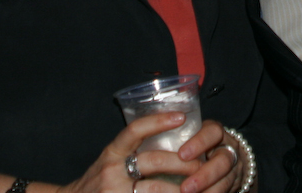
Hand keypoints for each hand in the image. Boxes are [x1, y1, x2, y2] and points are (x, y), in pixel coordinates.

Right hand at [58, 112, 202, 192]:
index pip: (135, 130)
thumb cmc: (99, 181)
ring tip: (198, 187)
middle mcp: (112, 171)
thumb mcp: (111, 160)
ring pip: (156, 189)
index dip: (159, 121)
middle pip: (154, 161)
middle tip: (202, 165)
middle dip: (183, 163)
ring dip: (181, 189)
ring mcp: (116, 192)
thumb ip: (134, 150)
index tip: (181, 117)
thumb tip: (172, 136)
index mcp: (112, 152)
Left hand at [176, 121, 245, 192]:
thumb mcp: (195, 136)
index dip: (199, 143)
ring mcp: (233, 170)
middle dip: (204, 175)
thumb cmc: (201, 146)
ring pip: (225, 182)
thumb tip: (144, 137)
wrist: (228, 162)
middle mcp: (228, 151)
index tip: (182, 155)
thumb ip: (177, 137)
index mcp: (216, 134)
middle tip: (185, 188)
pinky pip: (223, 192)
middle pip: (223, 161)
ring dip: (207, 191)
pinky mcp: (232, 185)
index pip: (213, 132)